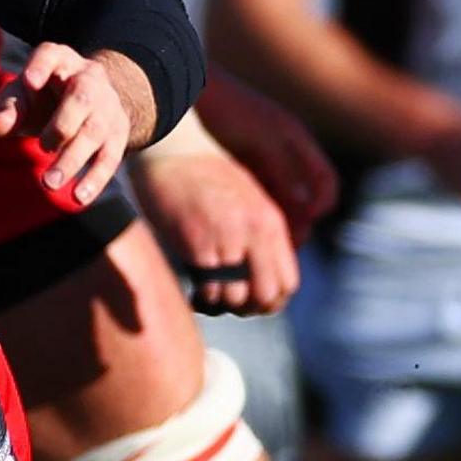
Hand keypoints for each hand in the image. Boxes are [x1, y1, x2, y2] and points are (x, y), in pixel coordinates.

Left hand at [0, 42, 148, 207]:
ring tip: (49, 183)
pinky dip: (95, 179)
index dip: (41, 66)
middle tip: (42, 148)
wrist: (91, 98)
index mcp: (60, 60)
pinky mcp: (118, 132)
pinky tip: (78, 198)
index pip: (51, 55)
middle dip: (62, 125)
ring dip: (73, 159)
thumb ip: (9, 107)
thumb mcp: (22, 94)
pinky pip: (110, 157)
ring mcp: (107, 105)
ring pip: (95, 130)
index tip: (29, 81)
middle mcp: (88, 78)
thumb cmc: (44, 95)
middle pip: (81, 97)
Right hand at [137, 144, 300, 312]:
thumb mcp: (246, 200)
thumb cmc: (204, 175)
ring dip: (220, 304)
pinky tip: (193, 290)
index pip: (288, 283)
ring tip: (207, 296)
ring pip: (235, 299)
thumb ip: (259, 235)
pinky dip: (201, 297)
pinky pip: (207, 290)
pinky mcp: (197, 245)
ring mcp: (227, 240)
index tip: (252, 300)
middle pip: (266, 297)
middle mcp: (254, 233)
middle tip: (229, 302)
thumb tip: (261, 275)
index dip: (272, 300)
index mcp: (270, 222)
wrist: (172, 151)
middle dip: (248, 308)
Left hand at [194, 74, 339, 238]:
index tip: (307, 220)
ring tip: (260, 241)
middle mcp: (283, 156)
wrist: (187, 95)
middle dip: (297, 223)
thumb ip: (286, 169)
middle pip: (302, 201)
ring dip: (274, 225)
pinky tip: (240, 228)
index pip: (325, 183)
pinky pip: (254, 202)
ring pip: (277, 205)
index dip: (321, 204)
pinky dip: (252, 216)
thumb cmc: (227, 107)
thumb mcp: (262, 137)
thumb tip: (307, 207)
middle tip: (282, 243)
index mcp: (297, 141)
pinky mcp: (238, 173)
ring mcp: (260, 165)